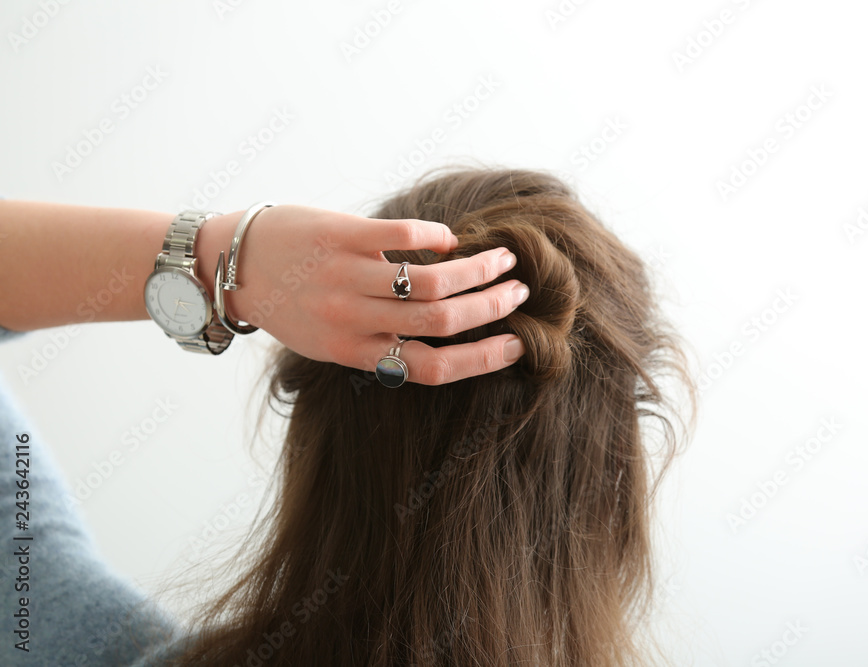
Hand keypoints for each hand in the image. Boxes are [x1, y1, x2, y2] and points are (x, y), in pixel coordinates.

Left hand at [205, 205, 527, 383]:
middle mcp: (352, 319)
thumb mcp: (326, 341)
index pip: (432, 366)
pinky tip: (450, 239)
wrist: (229, 266)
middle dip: (492, 308)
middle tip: (518, 292)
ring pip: (431, 280)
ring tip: (502, 259)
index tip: (515, 345)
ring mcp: (346, 276)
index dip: (482, 358)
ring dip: (479, 269)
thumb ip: (377, 342)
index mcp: (354, 352)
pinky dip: (436, 237)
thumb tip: (439, 335)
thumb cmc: (286, 305)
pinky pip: (402, 236)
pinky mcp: (340, 236)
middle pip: (442, 321)